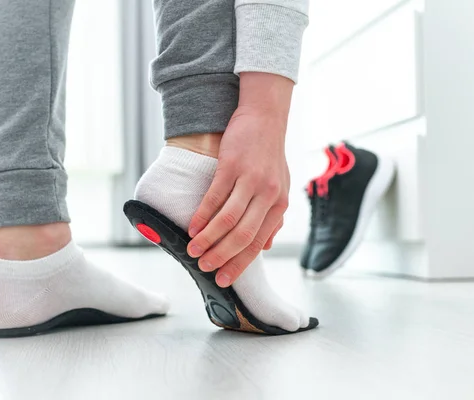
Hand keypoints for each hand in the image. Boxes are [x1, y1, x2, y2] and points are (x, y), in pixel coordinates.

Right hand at [186, 72, 293, 287]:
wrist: (265, 118)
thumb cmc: (269, 154)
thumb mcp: (280, 187)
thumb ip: (273, 217)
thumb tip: (266, 246)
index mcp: (280, 205)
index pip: (258, 242)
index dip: (239, 263)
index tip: (224, 279)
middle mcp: (269, 195)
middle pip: (243, 235)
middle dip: (221, 256)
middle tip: (204, 268)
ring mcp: (251, 180)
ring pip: (227, 219)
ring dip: (208, 239)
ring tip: (193, 251)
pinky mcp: (233, 166)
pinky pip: (215, 197)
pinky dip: (202, 216)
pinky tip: (193, 227)